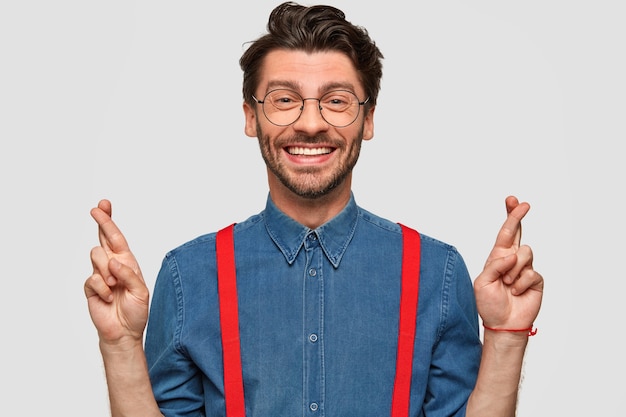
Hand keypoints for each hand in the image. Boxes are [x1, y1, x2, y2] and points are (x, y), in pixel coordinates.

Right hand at [84, 199, 148, 346]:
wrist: (123, 332)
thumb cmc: (136, 311)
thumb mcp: (141, 291)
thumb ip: (129, 275)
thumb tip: (114, 261)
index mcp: (127, 262)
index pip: (117, 238)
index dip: (109, 221)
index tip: (103, 205)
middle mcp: (113, 265)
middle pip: (103, 238)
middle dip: (101, 222)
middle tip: (96, 209)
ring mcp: (100, 275)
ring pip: (97, 256)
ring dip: (108, 271)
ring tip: (115, 287)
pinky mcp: (90, 287)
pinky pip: (92, 279)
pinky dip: (103, 289)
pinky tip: (108, 298)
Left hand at [474, 196, 543, 331]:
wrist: (502, 323)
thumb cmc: (489, 304)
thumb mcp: (482, 282)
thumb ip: (495, 265)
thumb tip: (512, 255)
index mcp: (497, 257)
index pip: (504, 233)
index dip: (509, 216)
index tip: (512, 200)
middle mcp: (512, 260)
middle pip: (518, 233)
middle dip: (518, 216)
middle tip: (523, 204)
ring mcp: (525, 269)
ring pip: (525, 253)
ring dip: (513, 270)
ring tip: (507, 285)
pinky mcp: (535, 280)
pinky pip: (531, 273)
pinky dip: (520, 283)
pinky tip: (516, 292)